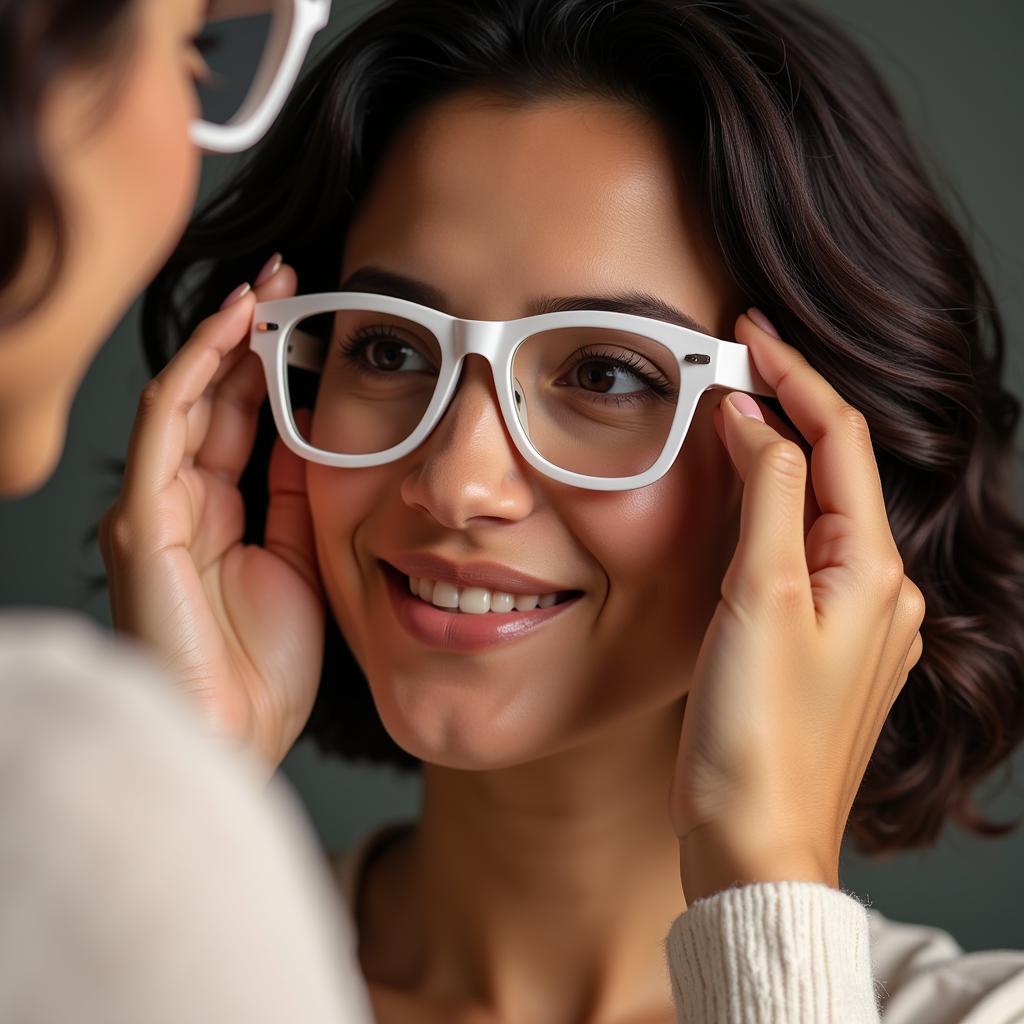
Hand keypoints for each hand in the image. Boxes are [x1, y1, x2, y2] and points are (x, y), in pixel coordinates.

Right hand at [100, 258, 323, 779]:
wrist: (236, 738)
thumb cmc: (266, 667)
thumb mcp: (301, 559)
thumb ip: (298, 497)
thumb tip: (316, 432)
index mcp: (218, 513)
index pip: (238, 416)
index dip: (269, 362)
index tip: (310, 313)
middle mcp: (179, 501)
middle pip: (211, 396)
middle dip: (247, 332)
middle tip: (289, 276)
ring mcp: (155, 507)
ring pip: (184, 397)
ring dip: (224, 336)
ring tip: (268, 285)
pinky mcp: (143, 519)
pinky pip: (166, 427)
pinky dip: (199, 372)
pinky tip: (234, 330)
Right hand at [668, 308, 925, 904]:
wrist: (755, 840)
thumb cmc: (758, 730)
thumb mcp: (761, 596)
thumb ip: (763, 496)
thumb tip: (751, 419)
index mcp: (871, 570)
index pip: (837, 440)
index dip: (794, 378)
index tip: (749, 333)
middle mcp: (876, 591)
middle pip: (832, 469)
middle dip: (785, 410)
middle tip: (729, 364)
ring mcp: (853, 622)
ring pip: (814, 511)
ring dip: (774, 460)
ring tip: (727, 419)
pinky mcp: (818, 648)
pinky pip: (799, 555)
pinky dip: (767, 514)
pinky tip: (737, 507)